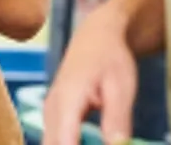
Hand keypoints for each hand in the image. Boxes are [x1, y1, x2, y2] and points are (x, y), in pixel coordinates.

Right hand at [43, 6, 137, 144]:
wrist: (96, 37)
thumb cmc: (110, 58)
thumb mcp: (121, 88)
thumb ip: (117, 121)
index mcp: (68, 100)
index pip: (65, 143)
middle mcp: (52, 108)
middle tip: (102, 142)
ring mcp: (49, 111)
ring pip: (50, 144)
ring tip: (98, 141)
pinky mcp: (54, 114)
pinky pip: (54, 138)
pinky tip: (87, 144)